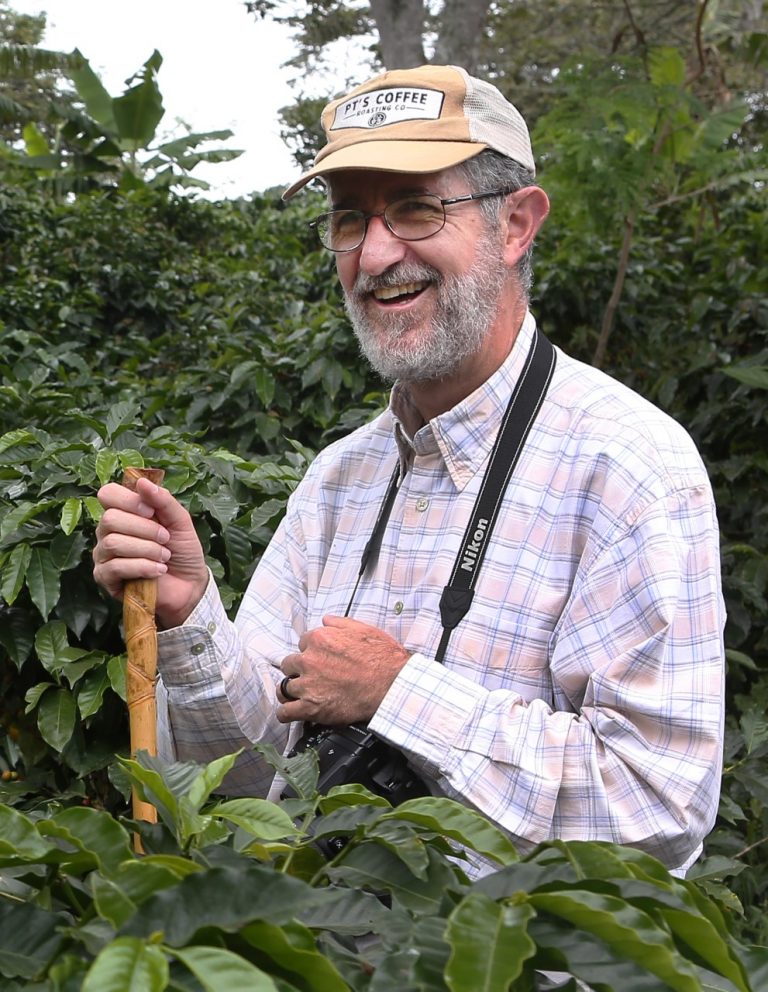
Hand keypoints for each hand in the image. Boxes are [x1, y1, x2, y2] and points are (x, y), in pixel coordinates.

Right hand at [93, 477, 208, 627]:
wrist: (189, 584)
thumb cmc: (182, 550)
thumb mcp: (180, 521)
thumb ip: (163, 500)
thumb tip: (142, 482)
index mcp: (123, 512)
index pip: (108, 494)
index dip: (129, 500)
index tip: (151, 512)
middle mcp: (108, 531)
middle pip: (110, 519)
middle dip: (144, 529)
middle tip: (165, 539)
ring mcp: (103, 554)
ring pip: (113, 543)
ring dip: (146, 549)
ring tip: (164, 557)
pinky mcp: (104, 577)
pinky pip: (115, 566)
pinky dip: (142, 566)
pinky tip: (158, 570)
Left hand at [276, 615, 410, 725]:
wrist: (392, 686)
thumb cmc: (382, 659)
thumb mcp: (364, 630)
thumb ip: (340, 623)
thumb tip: (325, 620)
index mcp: (319, 639)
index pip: (302, 643)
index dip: (310, 652)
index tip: (318, 660)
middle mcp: (309, 660)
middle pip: (290, 664)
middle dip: (299, 670)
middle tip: (312, 677)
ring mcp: (308, 685)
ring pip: (284, 688)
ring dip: (290, 691)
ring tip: (298, 695)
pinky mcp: (310, 708)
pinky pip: (285, 712)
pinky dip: (286, 713)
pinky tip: (291, 713)